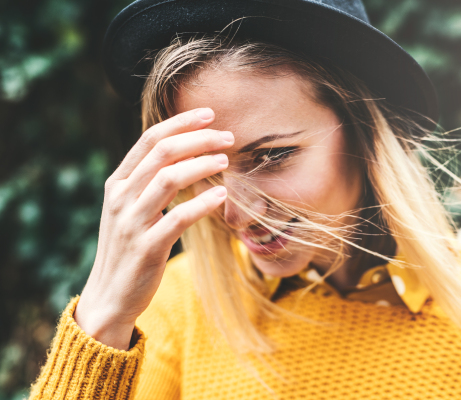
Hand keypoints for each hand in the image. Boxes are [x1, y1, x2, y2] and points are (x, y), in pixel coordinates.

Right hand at [74, 108, 232, 349]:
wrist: (110, 296)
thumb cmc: (129, 248)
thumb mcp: (130, 210)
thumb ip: (148, 183)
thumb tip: (185, 154)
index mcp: (118, 184)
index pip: (149, 140)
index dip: (180, 123)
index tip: (209, 114)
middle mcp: (121, 198)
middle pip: (162, 153)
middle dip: (198, 139)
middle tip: (228, 137)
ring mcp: (132, 222)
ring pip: (169, 179)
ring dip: (201, 165)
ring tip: (226, 160)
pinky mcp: (147, 247)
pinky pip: (178, 218)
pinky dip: (202, 203)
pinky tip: (222, 195)